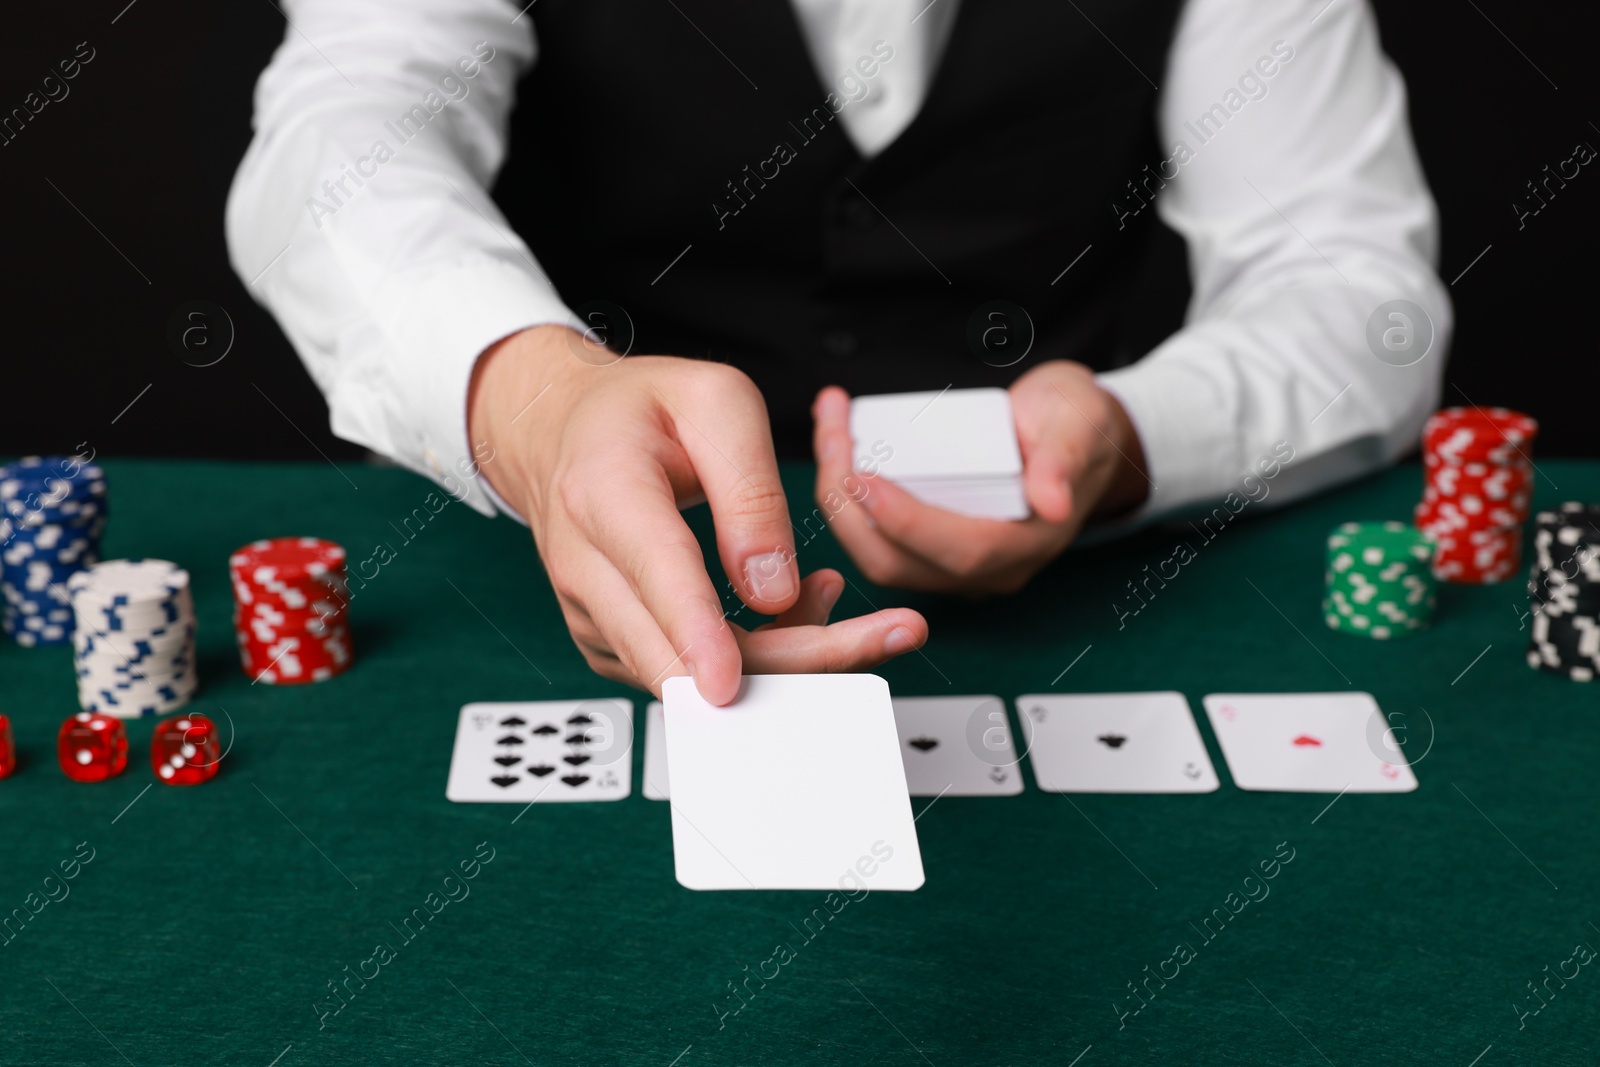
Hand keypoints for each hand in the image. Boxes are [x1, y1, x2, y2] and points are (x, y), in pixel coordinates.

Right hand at [468, 326, 927, 702]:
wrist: (565, 434)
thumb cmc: (640, 411)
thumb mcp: (715, 402)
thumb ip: (750, 490)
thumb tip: (774, 589)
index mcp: (604, 493)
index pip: (654, 575)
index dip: (696, 634)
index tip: (728, 684)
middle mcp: (587, 567)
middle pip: (682, 651)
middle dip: (793, 658)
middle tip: (889, 634)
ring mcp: (595, 617)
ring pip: (693, 677)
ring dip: (784, 652)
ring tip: (829, 590)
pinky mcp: (614, 646)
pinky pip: (689, 674)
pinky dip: (754, 655)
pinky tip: (787, 607)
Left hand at [812, 360, 1148, 593]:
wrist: (1075, 431)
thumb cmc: (1077, 422)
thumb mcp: (1079, 423)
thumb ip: (1066, 458)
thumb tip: (1053, 503)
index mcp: (1028, 544)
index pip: (959, 550)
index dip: (905, 521)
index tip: (862, 474)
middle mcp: (989, 567)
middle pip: (900, 562)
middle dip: (851, 507)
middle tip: (834, 438)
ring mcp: (956, 563)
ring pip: (877, 554)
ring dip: (839, 499)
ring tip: (831, 429)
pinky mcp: (932, 545)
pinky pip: (876, 537)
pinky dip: (846, 495)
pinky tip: (836, 442)